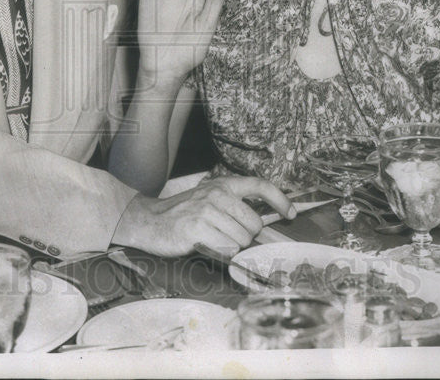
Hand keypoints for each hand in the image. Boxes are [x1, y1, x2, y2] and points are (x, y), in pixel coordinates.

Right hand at [112, 176, 295, 257]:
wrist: (149, 220)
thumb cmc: (183, 215)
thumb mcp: (209, 201)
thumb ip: (234, 207)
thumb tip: (263, 226)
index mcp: (223, 185)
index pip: (260, 186)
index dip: (280, 200)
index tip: (290, 214)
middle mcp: (217, 194)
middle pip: (254, 224)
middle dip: (246, 237)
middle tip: (226, 236)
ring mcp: (207, 210)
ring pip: (241, 240)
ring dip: (231, 247)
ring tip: (212, 240)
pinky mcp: (197, 228)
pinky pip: (226, 249)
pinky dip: (221, 254)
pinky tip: (206, 246)